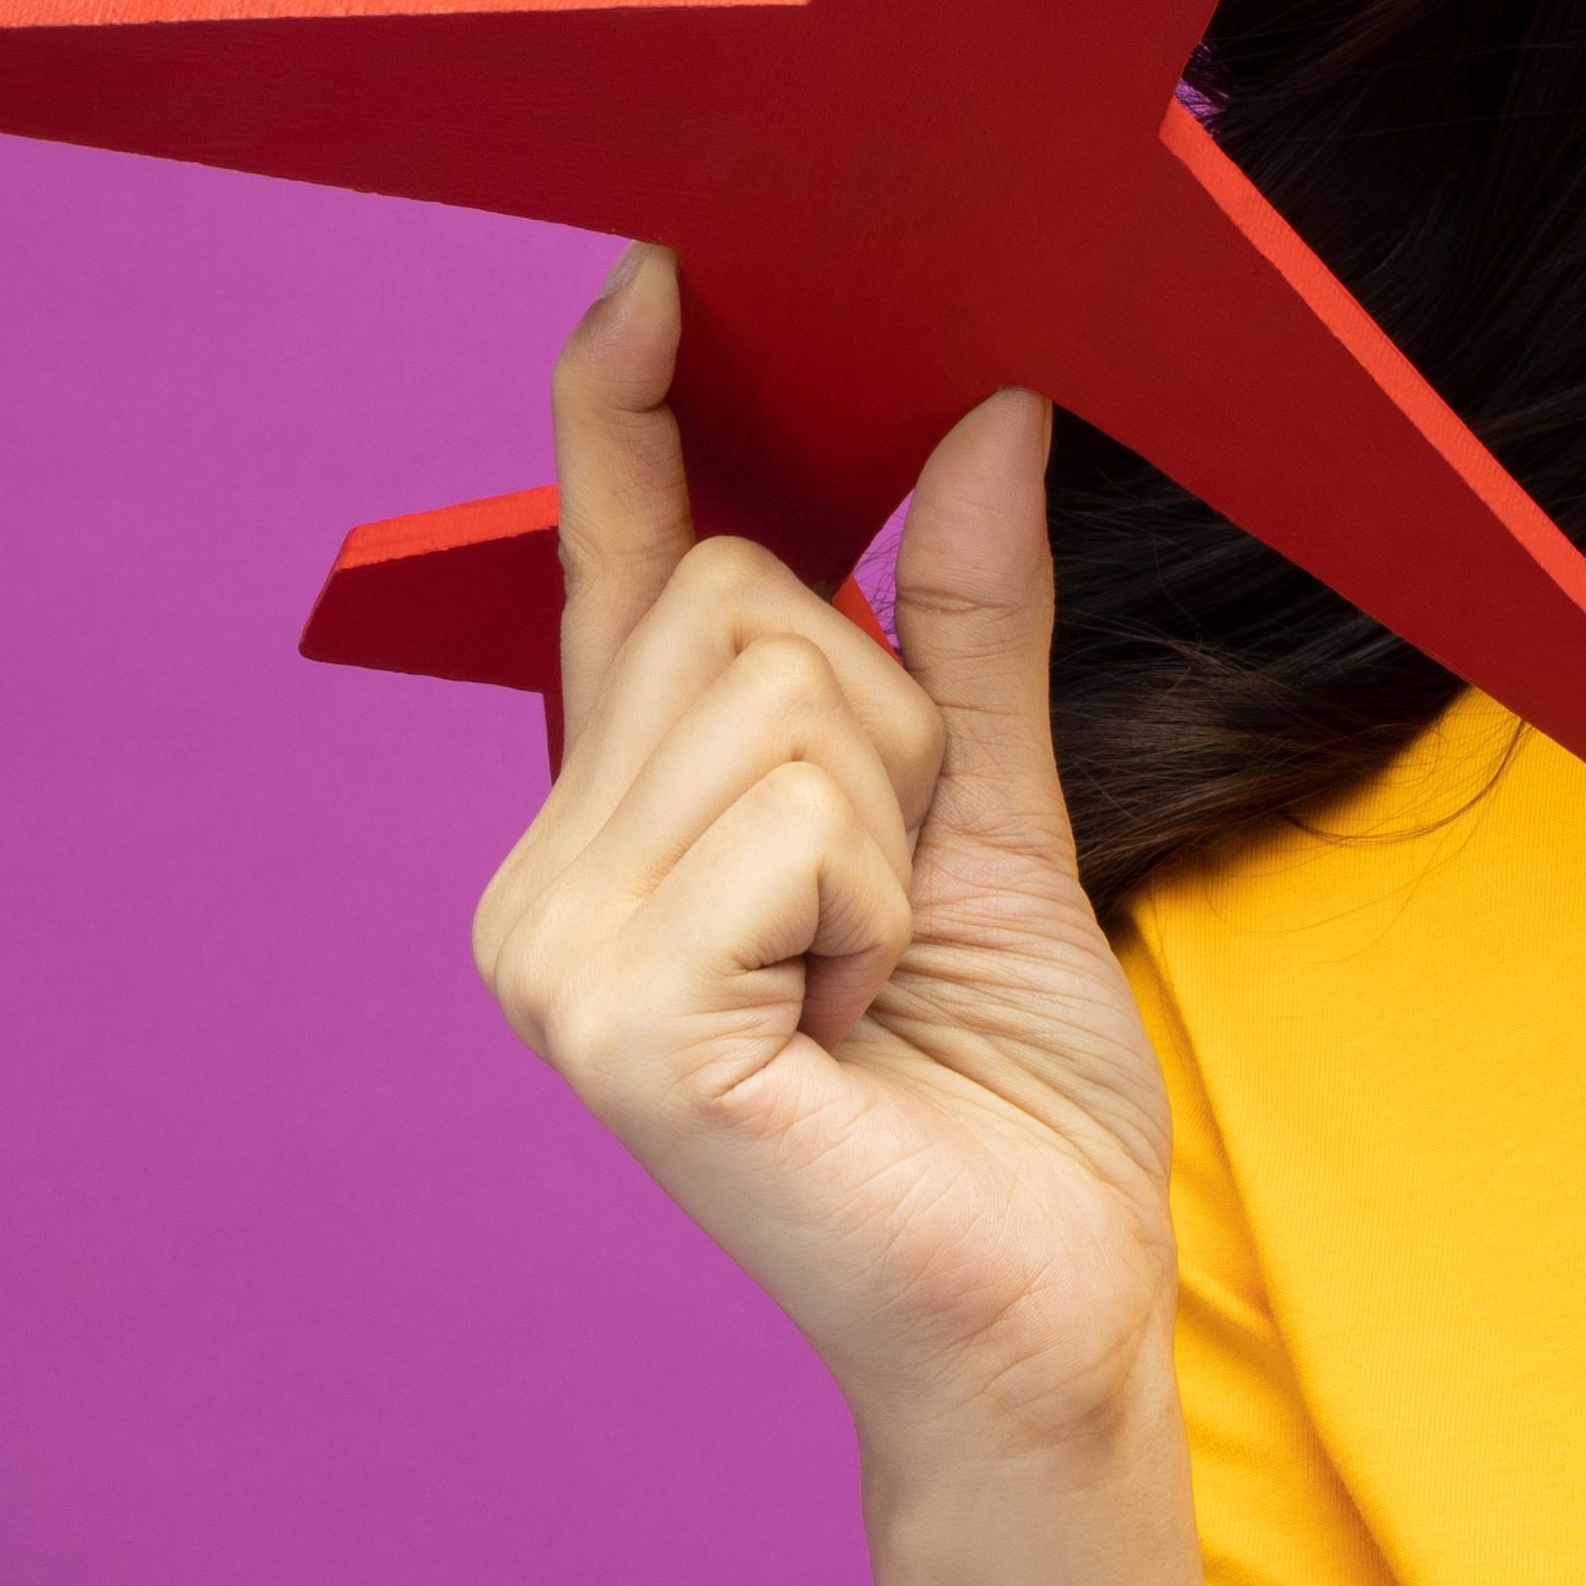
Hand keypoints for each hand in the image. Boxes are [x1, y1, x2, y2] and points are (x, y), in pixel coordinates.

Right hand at [469, 249, 1175, 1481]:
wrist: (1035, 1310)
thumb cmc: (1006, 1096)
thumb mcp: (1004, 817)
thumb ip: (968, 626)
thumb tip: (987, 415)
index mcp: (632, 819)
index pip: (616, 570)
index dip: (630, 416)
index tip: (660, 275)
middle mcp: (549, 870)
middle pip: (743, 597)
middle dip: (891, 726)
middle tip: (898, 902)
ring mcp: (553, 946)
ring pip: (781, 682)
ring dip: (898, 824)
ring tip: (873, 972)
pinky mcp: (608, 1015)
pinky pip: (802, 814)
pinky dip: (881, 904)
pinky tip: (849, 1025)